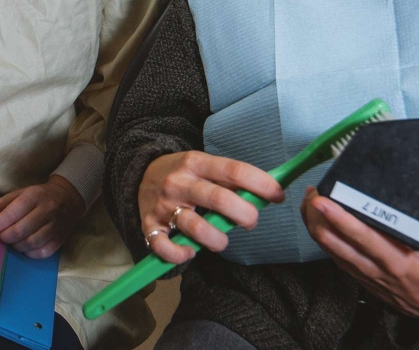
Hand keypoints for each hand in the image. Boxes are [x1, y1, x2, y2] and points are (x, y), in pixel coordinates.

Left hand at [0, 175, 84, 258]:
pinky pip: (41, 253)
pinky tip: (24, 247)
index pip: (12, 213)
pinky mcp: (60, 240)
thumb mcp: (17, 195)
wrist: (67, 198)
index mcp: (34, 195)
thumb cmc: (37, 197)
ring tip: (11, 241)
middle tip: (1, 235)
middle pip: (20, 231)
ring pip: (30, 243)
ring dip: (15, 246)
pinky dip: (28, 253)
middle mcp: (47, 210)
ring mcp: (55, 226)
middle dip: (4, 236)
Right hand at [138, 150, 284, 264]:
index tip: (277, 195)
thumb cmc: (185, 175)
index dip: (261, 184)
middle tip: (251, 222)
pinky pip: (165, 247)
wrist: (140, 175)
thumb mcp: (205, 166)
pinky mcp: (149, 225)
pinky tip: (190, 251)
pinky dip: (181, 255)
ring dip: (218, 240)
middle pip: (219, 200)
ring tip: (222, 241)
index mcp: (196, 162)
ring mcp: (163, 205)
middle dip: (245, 215)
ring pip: (196, 228)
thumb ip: (231, 180)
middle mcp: (179, 182)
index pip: (234, 170)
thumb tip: (268, 193)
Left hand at [302, 187, 418, 316]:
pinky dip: (320, 237)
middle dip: (318, 217)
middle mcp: (374, 267)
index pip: (363, 238)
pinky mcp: (356, 274)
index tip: (324, 201)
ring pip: (330, 248)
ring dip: (315, 224)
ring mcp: (362, 272)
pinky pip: (332, 255)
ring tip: (308, 200)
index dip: (341, 219)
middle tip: (312, 192)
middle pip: (336, 242)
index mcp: (397, 262)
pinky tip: (314, 219)